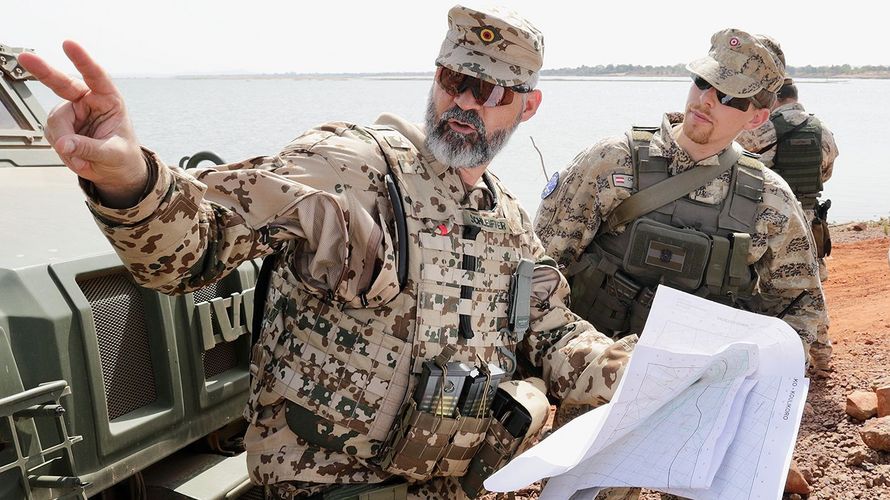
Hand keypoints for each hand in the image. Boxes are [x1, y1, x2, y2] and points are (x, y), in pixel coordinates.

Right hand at [17, 41, 147, 207]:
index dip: (82, 60)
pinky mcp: (60, 127)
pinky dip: (63, 152)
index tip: (69, 44)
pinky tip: (77, 159)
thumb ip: (89, 147)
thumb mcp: (113, 154)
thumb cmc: (123, 156)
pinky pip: (52, 136)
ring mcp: (71, 114)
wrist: (116, 171)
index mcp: (108, 100)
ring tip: (83, 159)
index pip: (96, 76)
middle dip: (43, 71)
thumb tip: (64, 144)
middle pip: (61, 83)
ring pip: (55, 121)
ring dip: (65, 143)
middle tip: (25, 58)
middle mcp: (87, 102)